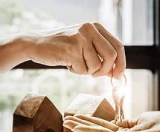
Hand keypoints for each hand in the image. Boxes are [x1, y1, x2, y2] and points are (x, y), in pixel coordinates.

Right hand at [0, 23, 125, 77]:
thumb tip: (115, 72)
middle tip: (95, 75)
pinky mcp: (72, 48)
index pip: (118, 46)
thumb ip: (100, 57)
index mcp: (96, 27)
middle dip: (105, 71)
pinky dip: (76, 71)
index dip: (121, 63)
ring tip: (74, 63)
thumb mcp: (85, 48)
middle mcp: (90, 29)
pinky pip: (83, 69)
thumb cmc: (63, 48)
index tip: (118, 76)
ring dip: (86, 71)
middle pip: (112, 56)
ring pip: (96, 66)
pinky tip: (67, 63)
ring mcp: (81, 38)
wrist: (37, 44)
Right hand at [63, 111, 159, 131]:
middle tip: (67, 120)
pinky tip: (79, 126)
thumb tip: (118, 123)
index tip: (79, 117)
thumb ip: (127, 123)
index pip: (103, 128)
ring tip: (68, 122)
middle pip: (97, 131)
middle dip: (81, 125)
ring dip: (82, 127)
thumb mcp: (142, 120)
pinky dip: (90, 130)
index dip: (90, 122)